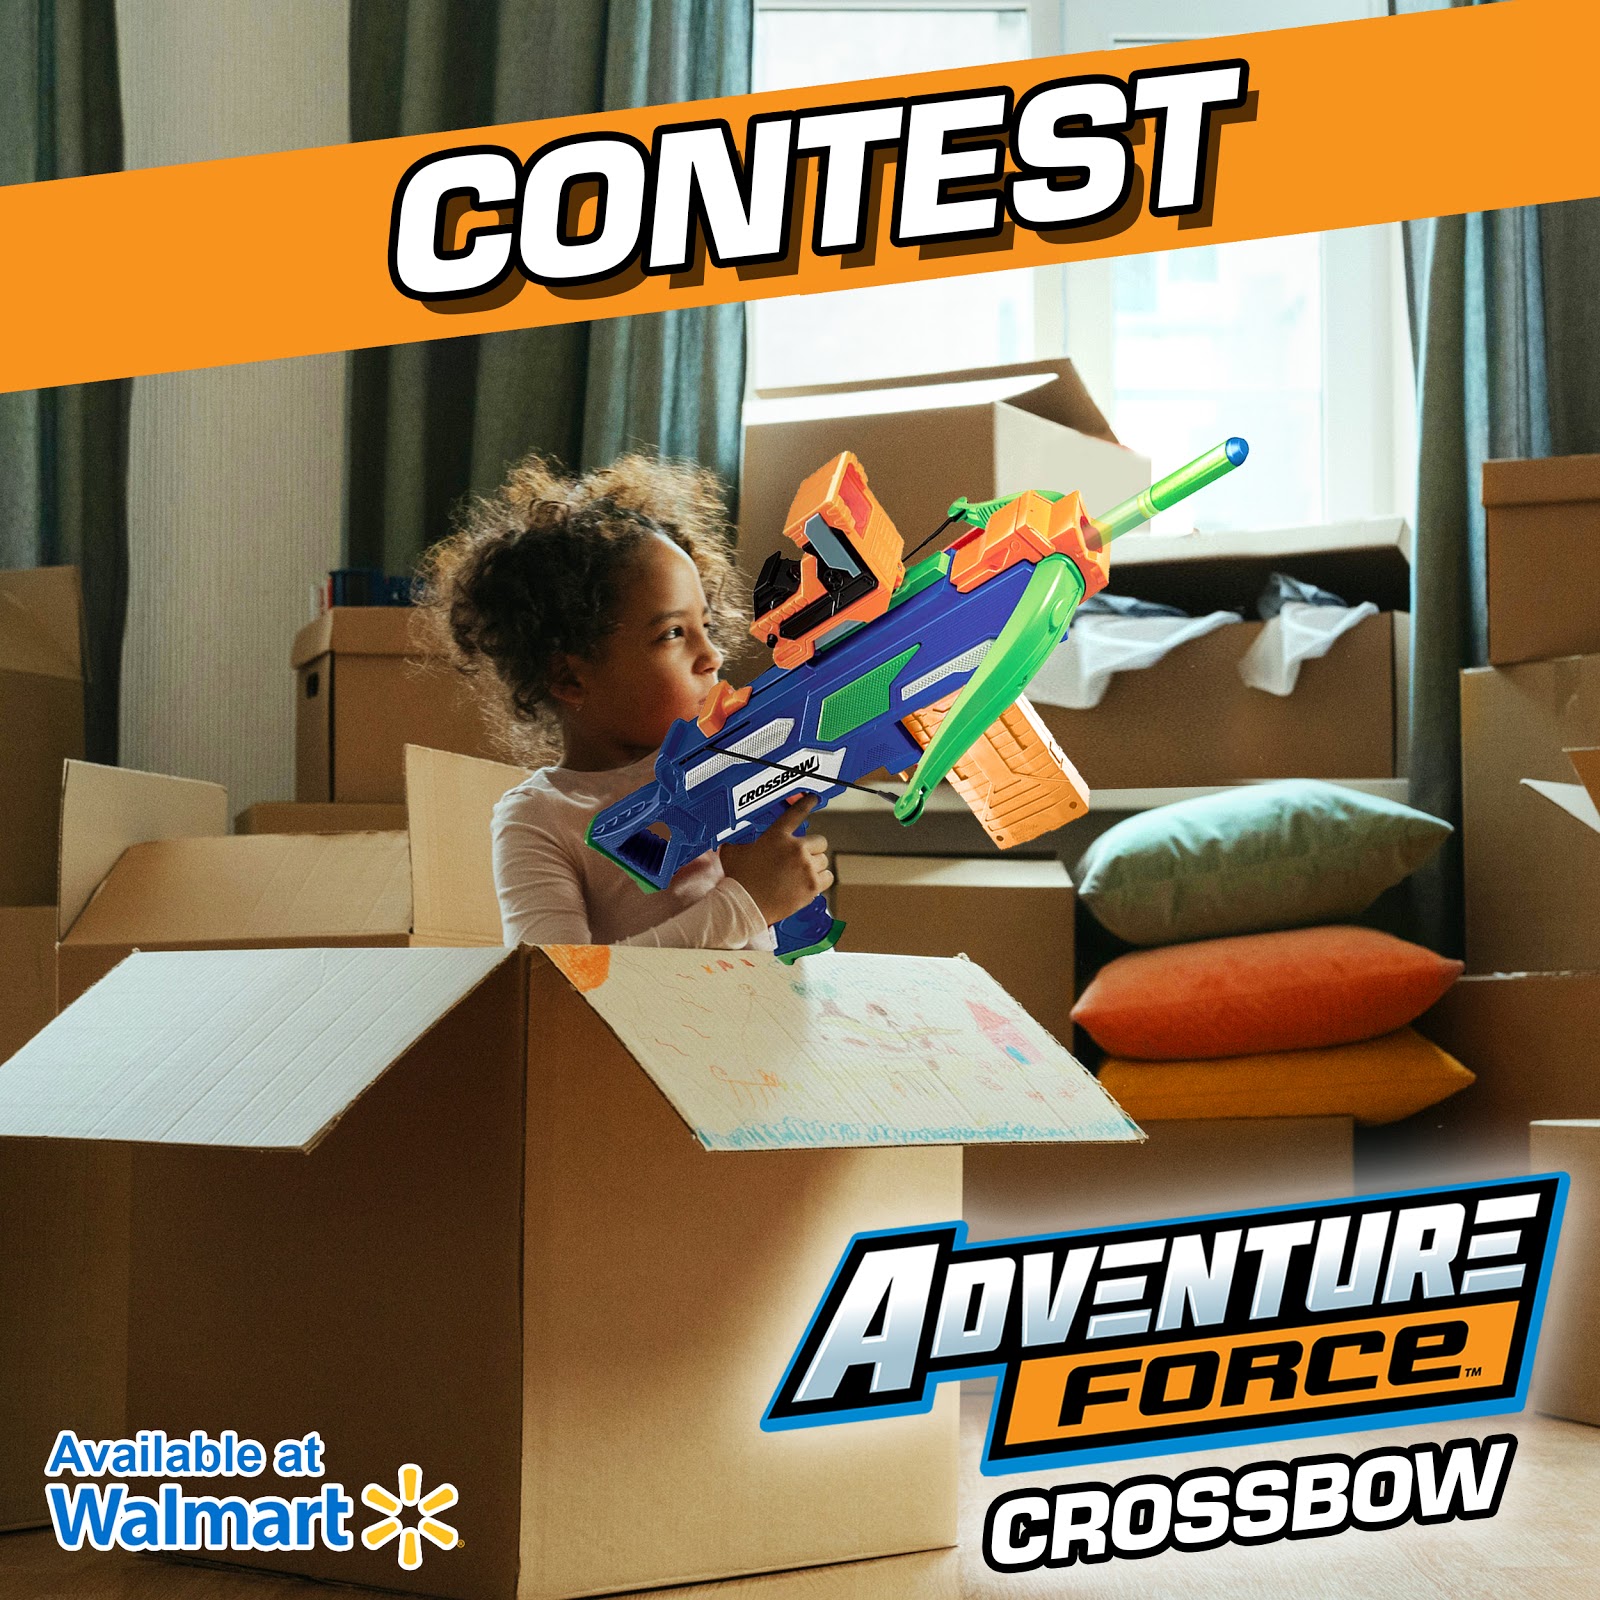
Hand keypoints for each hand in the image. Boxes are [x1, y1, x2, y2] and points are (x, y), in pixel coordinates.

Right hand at [719, 793, 832, 924]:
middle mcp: (795, 849)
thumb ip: (738, 841)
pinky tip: (809, 882)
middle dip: (811, 849)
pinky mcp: (812, 886)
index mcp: (777, 836)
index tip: (813, 799)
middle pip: (819, 841)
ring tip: (801, 873)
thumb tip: (731, 839)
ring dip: (815, 865)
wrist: (745, 905)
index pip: (796, 813)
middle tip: (800, 858)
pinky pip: (827, 877)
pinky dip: (821, 880)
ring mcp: (806, 868)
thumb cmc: (738, 880)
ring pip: (823, 860)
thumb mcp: (732, 852)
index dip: (807, 803)